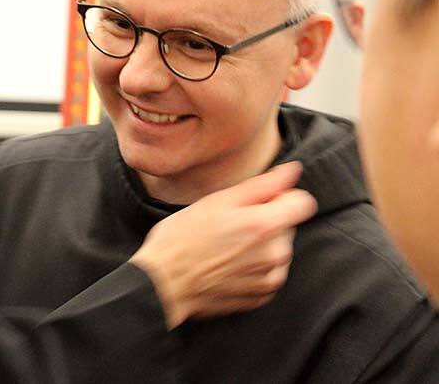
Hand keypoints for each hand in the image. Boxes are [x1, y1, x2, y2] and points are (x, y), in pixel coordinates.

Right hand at [130, 161, 316, 328]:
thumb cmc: (182, 240)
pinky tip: (227, 263)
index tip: (260, 199)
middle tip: (229, 223)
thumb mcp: (217, 201)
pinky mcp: (261, 296)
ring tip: (225, 245)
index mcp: (266, 226)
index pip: (303, 202)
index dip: (282, 195)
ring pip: (277, 249)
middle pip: (287, 226)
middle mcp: (275, 255)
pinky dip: (254, 266)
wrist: (163, 283)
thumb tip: (291, 172)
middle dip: (266, 220)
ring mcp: (269, 279)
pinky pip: (268, 273)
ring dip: (260, 244)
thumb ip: (262, 185)